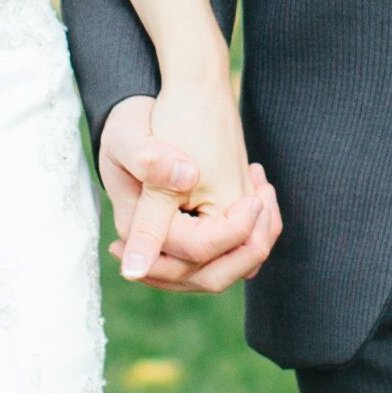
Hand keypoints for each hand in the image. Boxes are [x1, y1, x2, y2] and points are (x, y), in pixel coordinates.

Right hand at [100, 87, 281, 292]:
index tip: (254, 197)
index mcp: (136, 227)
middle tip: (263, 202)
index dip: (232, 230)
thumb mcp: (131, 136)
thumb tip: (185, 178)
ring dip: (253, 241)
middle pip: (210, 277)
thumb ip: (151, 161)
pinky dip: (251, 234)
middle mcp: (155, 247)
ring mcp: (173, 246)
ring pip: (222, 271)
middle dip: (249, 248)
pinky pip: (226, 256)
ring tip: (262, 192)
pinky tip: (258, 195)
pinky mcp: (191, 236)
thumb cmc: (129, 124)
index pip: (195, 251)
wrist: (135, 114)